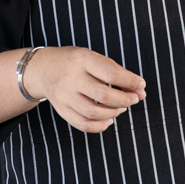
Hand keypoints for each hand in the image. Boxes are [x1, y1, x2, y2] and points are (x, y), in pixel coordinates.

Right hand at [25, 47, 145, 133]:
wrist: (43, 69)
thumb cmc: (76, 62)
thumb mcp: (95, 58)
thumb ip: (117, 73)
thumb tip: (141, 91)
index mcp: (82, 60)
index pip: (111, 74)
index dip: (131, 82)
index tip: (140, 85)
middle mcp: (71, 78)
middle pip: (104, 96)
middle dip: (125, 100)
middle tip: (133, 99)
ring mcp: (64, 96)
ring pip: (94, 113)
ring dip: (114, 113)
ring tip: (121, 107)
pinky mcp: (61, 110)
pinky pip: (83, 124)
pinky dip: (101, 126)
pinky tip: (109, 119)